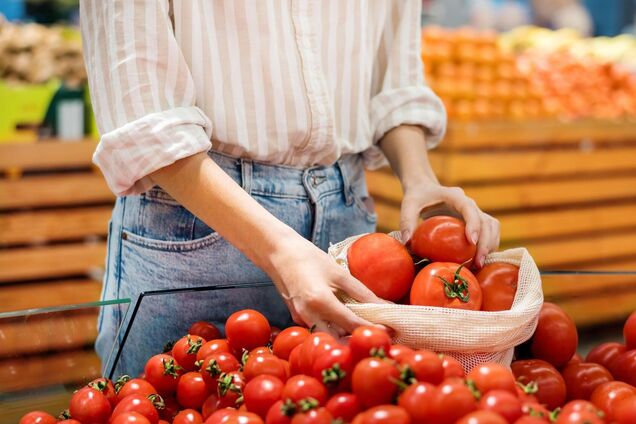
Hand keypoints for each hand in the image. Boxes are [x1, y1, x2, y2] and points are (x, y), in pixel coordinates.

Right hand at [268, 235, 386, 336]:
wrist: (278, 253)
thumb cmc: (308, 258)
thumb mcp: (338, 273)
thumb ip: (362, 292)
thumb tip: (385, 305)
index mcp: (320, 301)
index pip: (351, 323)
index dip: (371, 328)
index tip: (389, 331)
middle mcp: (308, 315)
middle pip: (339, 338)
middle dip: (358, 338)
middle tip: (378, 333)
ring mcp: (300, 319)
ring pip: (328, 336)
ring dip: (346, 335)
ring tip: (365, 326)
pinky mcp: (297, 318)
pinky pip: (319, 328)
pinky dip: (333, 328)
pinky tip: (345, 321)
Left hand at [400, 183, 499, 267]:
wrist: (425, 189)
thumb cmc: (417, 196)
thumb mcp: (409, 205)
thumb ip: (407, 221)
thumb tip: (407, 242)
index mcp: (455, 196)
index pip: (469, 208)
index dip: (473, 224)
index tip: (472, 241)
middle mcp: (469, 204)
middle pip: (486, 221)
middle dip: (485, 242)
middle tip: (477, 263)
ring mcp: (474, 212)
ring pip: (492, 227)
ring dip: (490, 245)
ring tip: (480, 265)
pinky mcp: (475, 221)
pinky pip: (489, 232)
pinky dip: (488, 246)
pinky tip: (479, 261)